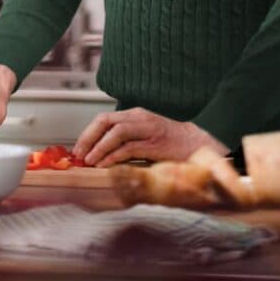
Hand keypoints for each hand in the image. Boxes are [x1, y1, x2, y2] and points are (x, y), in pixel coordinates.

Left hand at [73, 107, 228, 166]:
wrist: (201, 145)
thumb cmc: (171, 144)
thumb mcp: (145, 136)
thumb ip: (126, 141)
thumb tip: (101, 155)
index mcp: (135, 115)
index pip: (104, 119)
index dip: (88, 133)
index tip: (78, 148)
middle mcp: (139, 118)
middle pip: (105, 122)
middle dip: (88, 138)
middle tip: (79, 154)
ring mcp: (148, 130)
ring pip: (115, 133)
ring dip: (99, 148)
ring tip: (89, 161)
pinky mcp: (155, 144)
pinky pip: (129, 148)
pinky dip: (114, 156)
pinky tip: (106, 165)